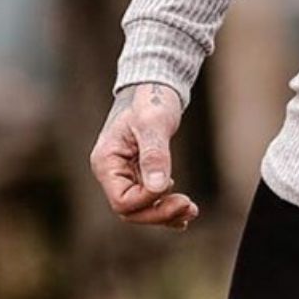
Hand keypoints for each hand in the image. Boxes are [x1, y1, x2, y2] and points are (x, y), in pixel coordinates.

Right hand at [89, 82, 198, 229]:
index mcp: (106, 162)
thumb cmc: (151, 99)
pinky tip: (183, 214)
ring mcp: (124, 173)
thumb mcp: (153, 123)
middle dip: (159, 213)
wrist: (155, 85)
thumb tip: (158, 188)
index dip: (149, 201)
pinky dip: (164, 207)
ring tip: (191, 210)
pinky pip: (148, 199)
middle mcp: (112, 172)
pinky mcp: (139, 172)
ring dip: (165, 213)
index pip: (123, 201)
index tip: (172, 184)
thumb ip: (154, 155)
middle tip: (190, 207)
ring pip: (141, 208)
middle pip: (131, 210)